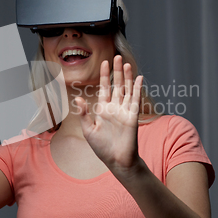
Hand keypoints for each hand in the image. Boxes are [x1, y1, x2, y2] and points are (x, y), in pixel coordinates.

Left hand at [74, 55, 143, 171]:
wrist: (116, 161)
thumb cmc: (102, 148)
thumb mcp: (88, 130)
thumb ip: (83, 114)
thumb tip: (77, 99)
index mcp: (103, 110)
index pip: (104, 88)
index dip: (105, 76)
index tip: (105, 62)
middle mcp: (115, 108)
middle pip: (117, 85)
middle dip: (116, 71)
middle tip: (117, 56)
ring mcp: (125, 111)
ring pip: (127, 89)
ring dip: (127, 77)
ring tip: (127, 63)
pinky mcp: (133, 116)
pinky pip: (135, 100)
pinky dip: (137, 88)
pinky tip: (139, 78)